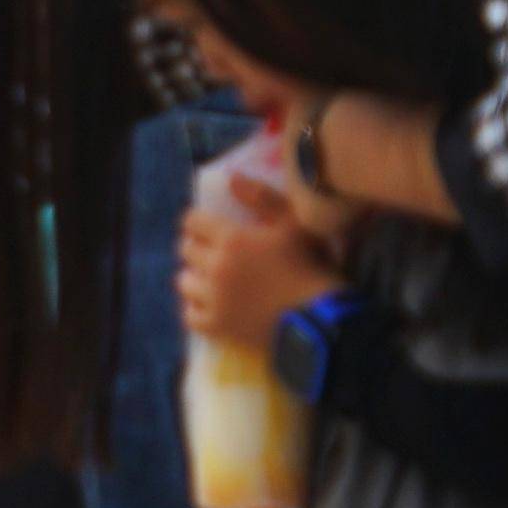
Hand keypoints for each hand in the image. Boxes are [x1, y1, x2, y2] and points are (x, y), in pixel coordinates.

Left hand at [179, 164, 343, 344]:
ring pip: (184, 281)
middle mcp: (216, 267)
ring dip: (196, 278)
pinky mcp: (218, 328)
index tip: (212, 229)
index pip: (191, 221)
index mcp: (231, 239)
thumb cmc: (312, 267)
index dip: (200, 223)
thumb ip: (263, 198)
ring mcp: (214, 299)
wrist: (323, 320)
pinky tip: (213, 305)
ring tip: (214, 281)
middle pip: (186, 250)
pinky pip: (190, 315)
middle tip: (218, 254)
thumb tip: (232, 180)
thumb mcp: (295, 225)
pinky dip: (197, 309)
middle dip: (199, 248)